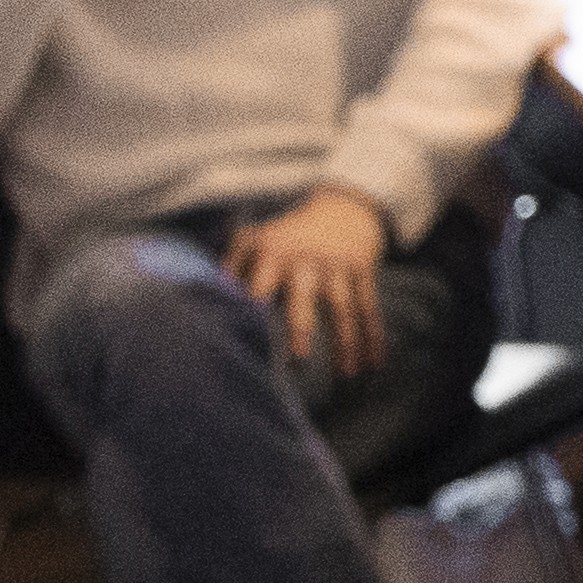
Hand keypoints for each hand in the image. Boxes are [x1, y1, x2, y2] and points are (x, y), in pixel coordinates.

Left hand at [231, 188, 390, 374]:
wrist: (342, 208)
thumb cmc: (287, 235)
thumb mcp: (254, 239)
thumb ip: (230, 267)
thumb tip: (206, 298)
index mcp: (273, 253)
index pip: (260, 287)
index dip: (254, 311)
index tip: (250, 339)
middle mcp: (306, 260)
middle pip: (305, 297)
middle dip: (302, 327)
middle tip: (299, 360)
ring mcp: (338, 267)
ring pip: (343, 308)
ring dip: (346, 342)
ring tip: (348, 374)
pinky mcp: (363, 272)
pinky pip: (369, 309)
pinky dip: (373, 337)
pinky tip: (375, 363)